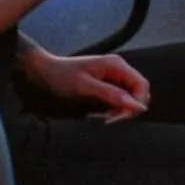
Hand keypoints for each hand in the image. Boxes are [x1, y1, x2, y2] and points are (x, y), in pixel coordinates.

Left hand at [19, 44, 151, 121]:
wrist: (42, 73)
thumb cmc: (61, 76)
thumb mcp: (85, 87)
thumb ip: (112, 95)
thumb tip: (137, 106)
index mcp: (116, 65)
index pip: (142, 86)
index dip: (136, 104)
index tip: (119, 117)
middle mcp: (118, 71)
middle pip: (138, 94)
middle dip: (127, 110)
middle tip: (107, 120)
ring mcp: (112, 80)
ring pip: (128, 101)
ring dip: (117, 113)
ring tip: (98, 117)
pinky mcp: (105, 89)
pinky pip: (117, 103)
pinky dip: (110, 112)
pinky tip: (96, 115)